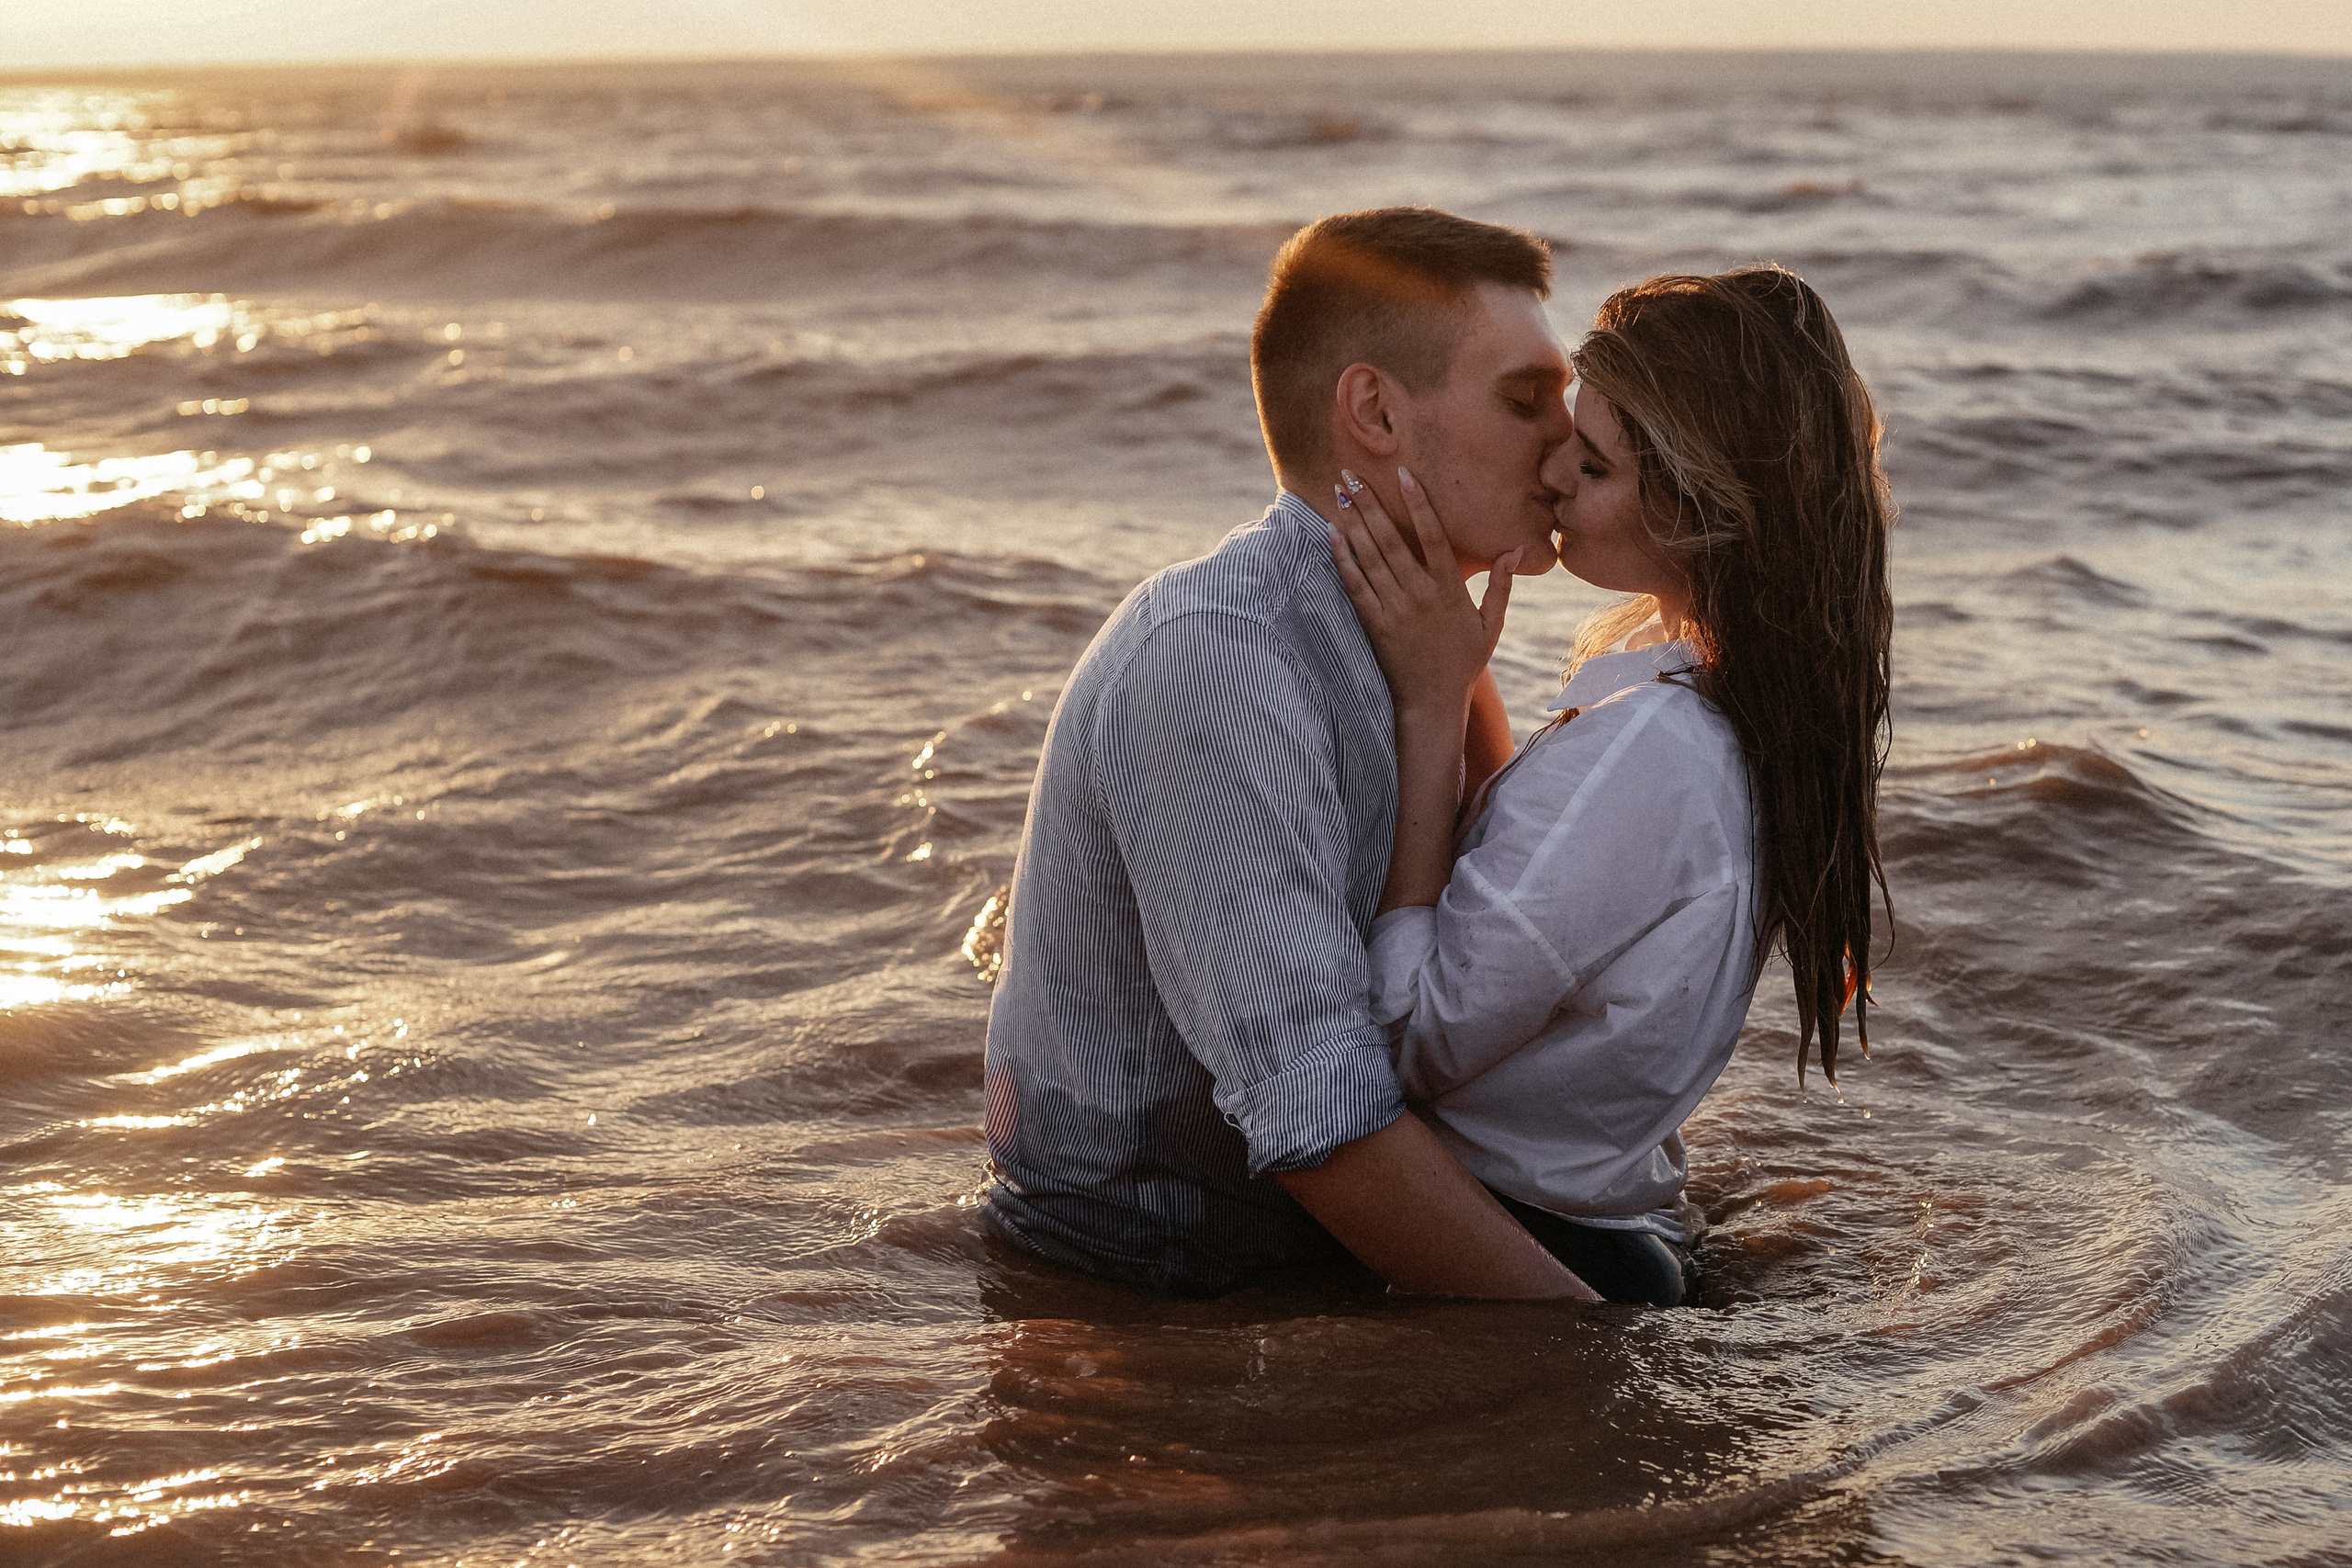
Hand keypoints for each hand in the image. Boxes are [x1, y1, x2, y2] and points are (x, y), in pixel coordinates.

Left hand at [1330, 466, 1520, 719]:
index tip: (1403, 475)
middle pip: (1392, 540)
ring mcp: (1394, 609)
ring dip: (1353, 523)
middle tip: (1351, 473)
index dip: (1418, 503)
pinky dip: (1343, 559)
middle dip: (1370, 503)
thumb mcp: (1490, 624)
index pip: (1434, 536)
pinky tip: (1333, 535)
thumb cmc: (1463, 662)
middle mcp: (1420, 595)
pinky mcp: (1374, 623)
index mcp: (1449, 590)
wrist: (1432, 701)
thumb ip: (1501, 586)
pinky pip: (1355, 585)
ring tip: (1339, 493)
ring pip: (1370, 557)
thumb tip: (1516, 550)